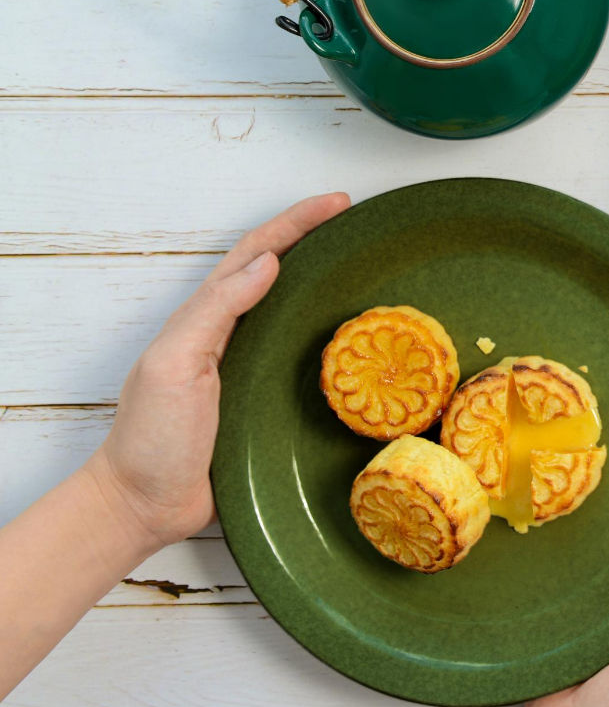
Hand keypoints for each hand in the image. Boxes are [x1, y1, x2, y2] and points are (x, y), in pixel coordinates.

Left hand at [84, 193, 349, 548]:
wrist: (146, 504)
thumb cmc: (152, 436)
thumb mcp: (175, 365)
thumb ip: (217, 311)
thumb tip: (269, 263)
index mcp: (207, 316)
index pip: (257, 252)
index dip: (296, 222)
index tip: (338, 202)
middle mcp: (232, 332)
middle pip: (279, 269)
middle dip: (316, 238)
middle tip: (360, 223)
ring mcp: (250, 364)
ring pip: (294, 310)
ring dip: (325, 282)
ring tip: (365, 267)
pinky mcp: (267, 398)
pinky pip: (304, 356)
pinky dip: (328, 336)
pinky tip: (355, 339)